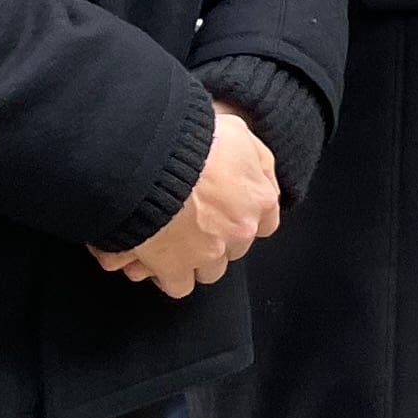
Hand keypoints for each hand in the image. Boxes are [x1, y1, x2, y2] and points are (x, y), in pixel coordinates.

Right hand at [94, 106, 278, 297]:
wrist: (152, 159)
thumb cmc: (192, 140)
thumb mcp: (237, 131)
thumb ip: (252, 156)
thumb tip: (251, 167)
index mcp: (259, 198)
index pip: (265, 222)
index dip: (243, 217)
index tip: (226, 213)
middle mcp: (240, 229)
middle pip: (235, 247)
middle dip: (217, 239)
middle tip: (193, 225)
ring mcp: (209, 252)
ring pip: (210, 270)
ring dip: (194, 260)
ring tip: (173, 243)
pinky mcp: (175, 268)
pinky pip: (179, 286)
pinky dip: (167, 276)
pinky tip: (155, 261)